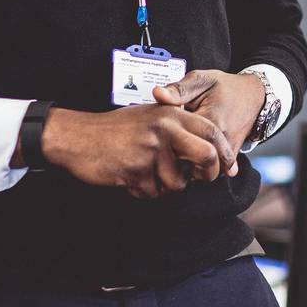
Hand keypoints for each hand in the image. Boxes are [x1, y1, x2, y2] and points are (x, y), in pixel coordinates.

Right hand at [39, 105, 236, 198]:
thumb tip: (210, 153)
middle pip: (207, 157)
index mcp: (171, 113)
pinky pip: (153, 193)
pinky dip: (144, 192)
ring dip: (165, 187)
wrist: (78, 137)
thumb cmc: (116, 129)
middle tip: (200, 179)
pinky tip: (131, 178)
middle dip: (208, 174)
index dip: (225, 152)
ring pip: (178, 184)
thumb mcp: (151, 116)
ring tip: (148, 174)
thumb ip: (178, 128)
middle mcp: (164, 129)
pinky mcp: (135, 170)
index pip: (212, 131)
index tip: (228, 167)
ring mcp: (150, 150)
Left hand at [152, 68, 265, 159]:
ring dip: (185, 164)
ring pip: (199, 170)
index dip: (164, 138)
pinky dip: (198, 167)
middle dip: (173, 155)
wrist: (254, 96)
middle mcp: (220, 140)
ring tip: (176, 151)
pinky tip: (190, 155)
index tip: (157, 132)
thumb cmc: (225, 87)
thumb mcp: (202, 80)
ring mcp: (227, 152)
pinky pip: (210, 171)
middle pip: (188, 158)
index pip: (179, 139)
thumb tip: (157, 94)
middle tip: (163, 144)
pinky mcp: (230, 159)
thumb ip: (179, 89)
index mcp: (210, 119)